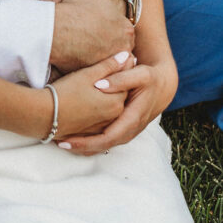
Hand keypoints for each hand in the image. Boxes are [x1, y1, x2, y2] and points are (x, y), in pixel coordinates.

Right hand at [50, 0, 133, 72]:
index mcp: (127, 30)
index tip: (96, 20)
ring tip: (81, 44)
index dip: (109, 23)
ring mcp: (106, 64)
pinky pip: (90, 69)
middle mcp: (122, 51)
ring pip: (104, 58)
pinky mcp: (90, 74)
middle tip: (89, 33)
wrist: (56, 30)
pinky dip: (84, 63)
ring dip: (97, 53)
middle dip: (106, 41)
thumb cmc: (78, 8)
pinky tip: (75, 53)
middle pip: (116, 45)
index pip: (122, 28)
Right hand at [51, 56, 129, 140]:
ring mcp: (102, 125)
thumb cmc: (65, 93)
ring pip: (109, 106)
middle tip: (107, 70)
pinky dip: (97, 108)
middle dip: (115, 83)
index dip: (122, 69)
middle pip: (118, 95)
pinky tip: (86, 99)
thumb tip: (127, 56)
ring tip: (93, 84)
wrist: (44, 115)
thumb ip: (109, 65)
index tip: (119, 59)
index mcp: (116, 102)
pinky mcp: (90, 131)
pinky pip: (99, 116)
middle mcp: (113, 117)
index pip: (126, 83)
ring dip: (105, 95)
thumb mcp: (87, 75)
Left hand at [58, 57, 177, 154]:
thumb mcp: (140, 75)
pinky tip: (76, 138)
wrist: (164, 86)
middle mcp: (129, 130)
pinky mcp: (123, 128)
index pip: (107, 137)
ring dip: (84, 146)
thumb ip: (121, 78)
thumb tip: (100, 85)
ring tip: (62, 142)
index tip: (67, 140)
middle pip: (103, 145)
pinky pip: (106, 139)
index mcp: (132, 119)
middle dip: (81, 147)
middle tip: (58, 143)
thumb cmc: (150, 79)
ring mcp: (127, 131)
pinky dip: (91, 141)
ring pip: (104, 145)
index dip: (86, 141)